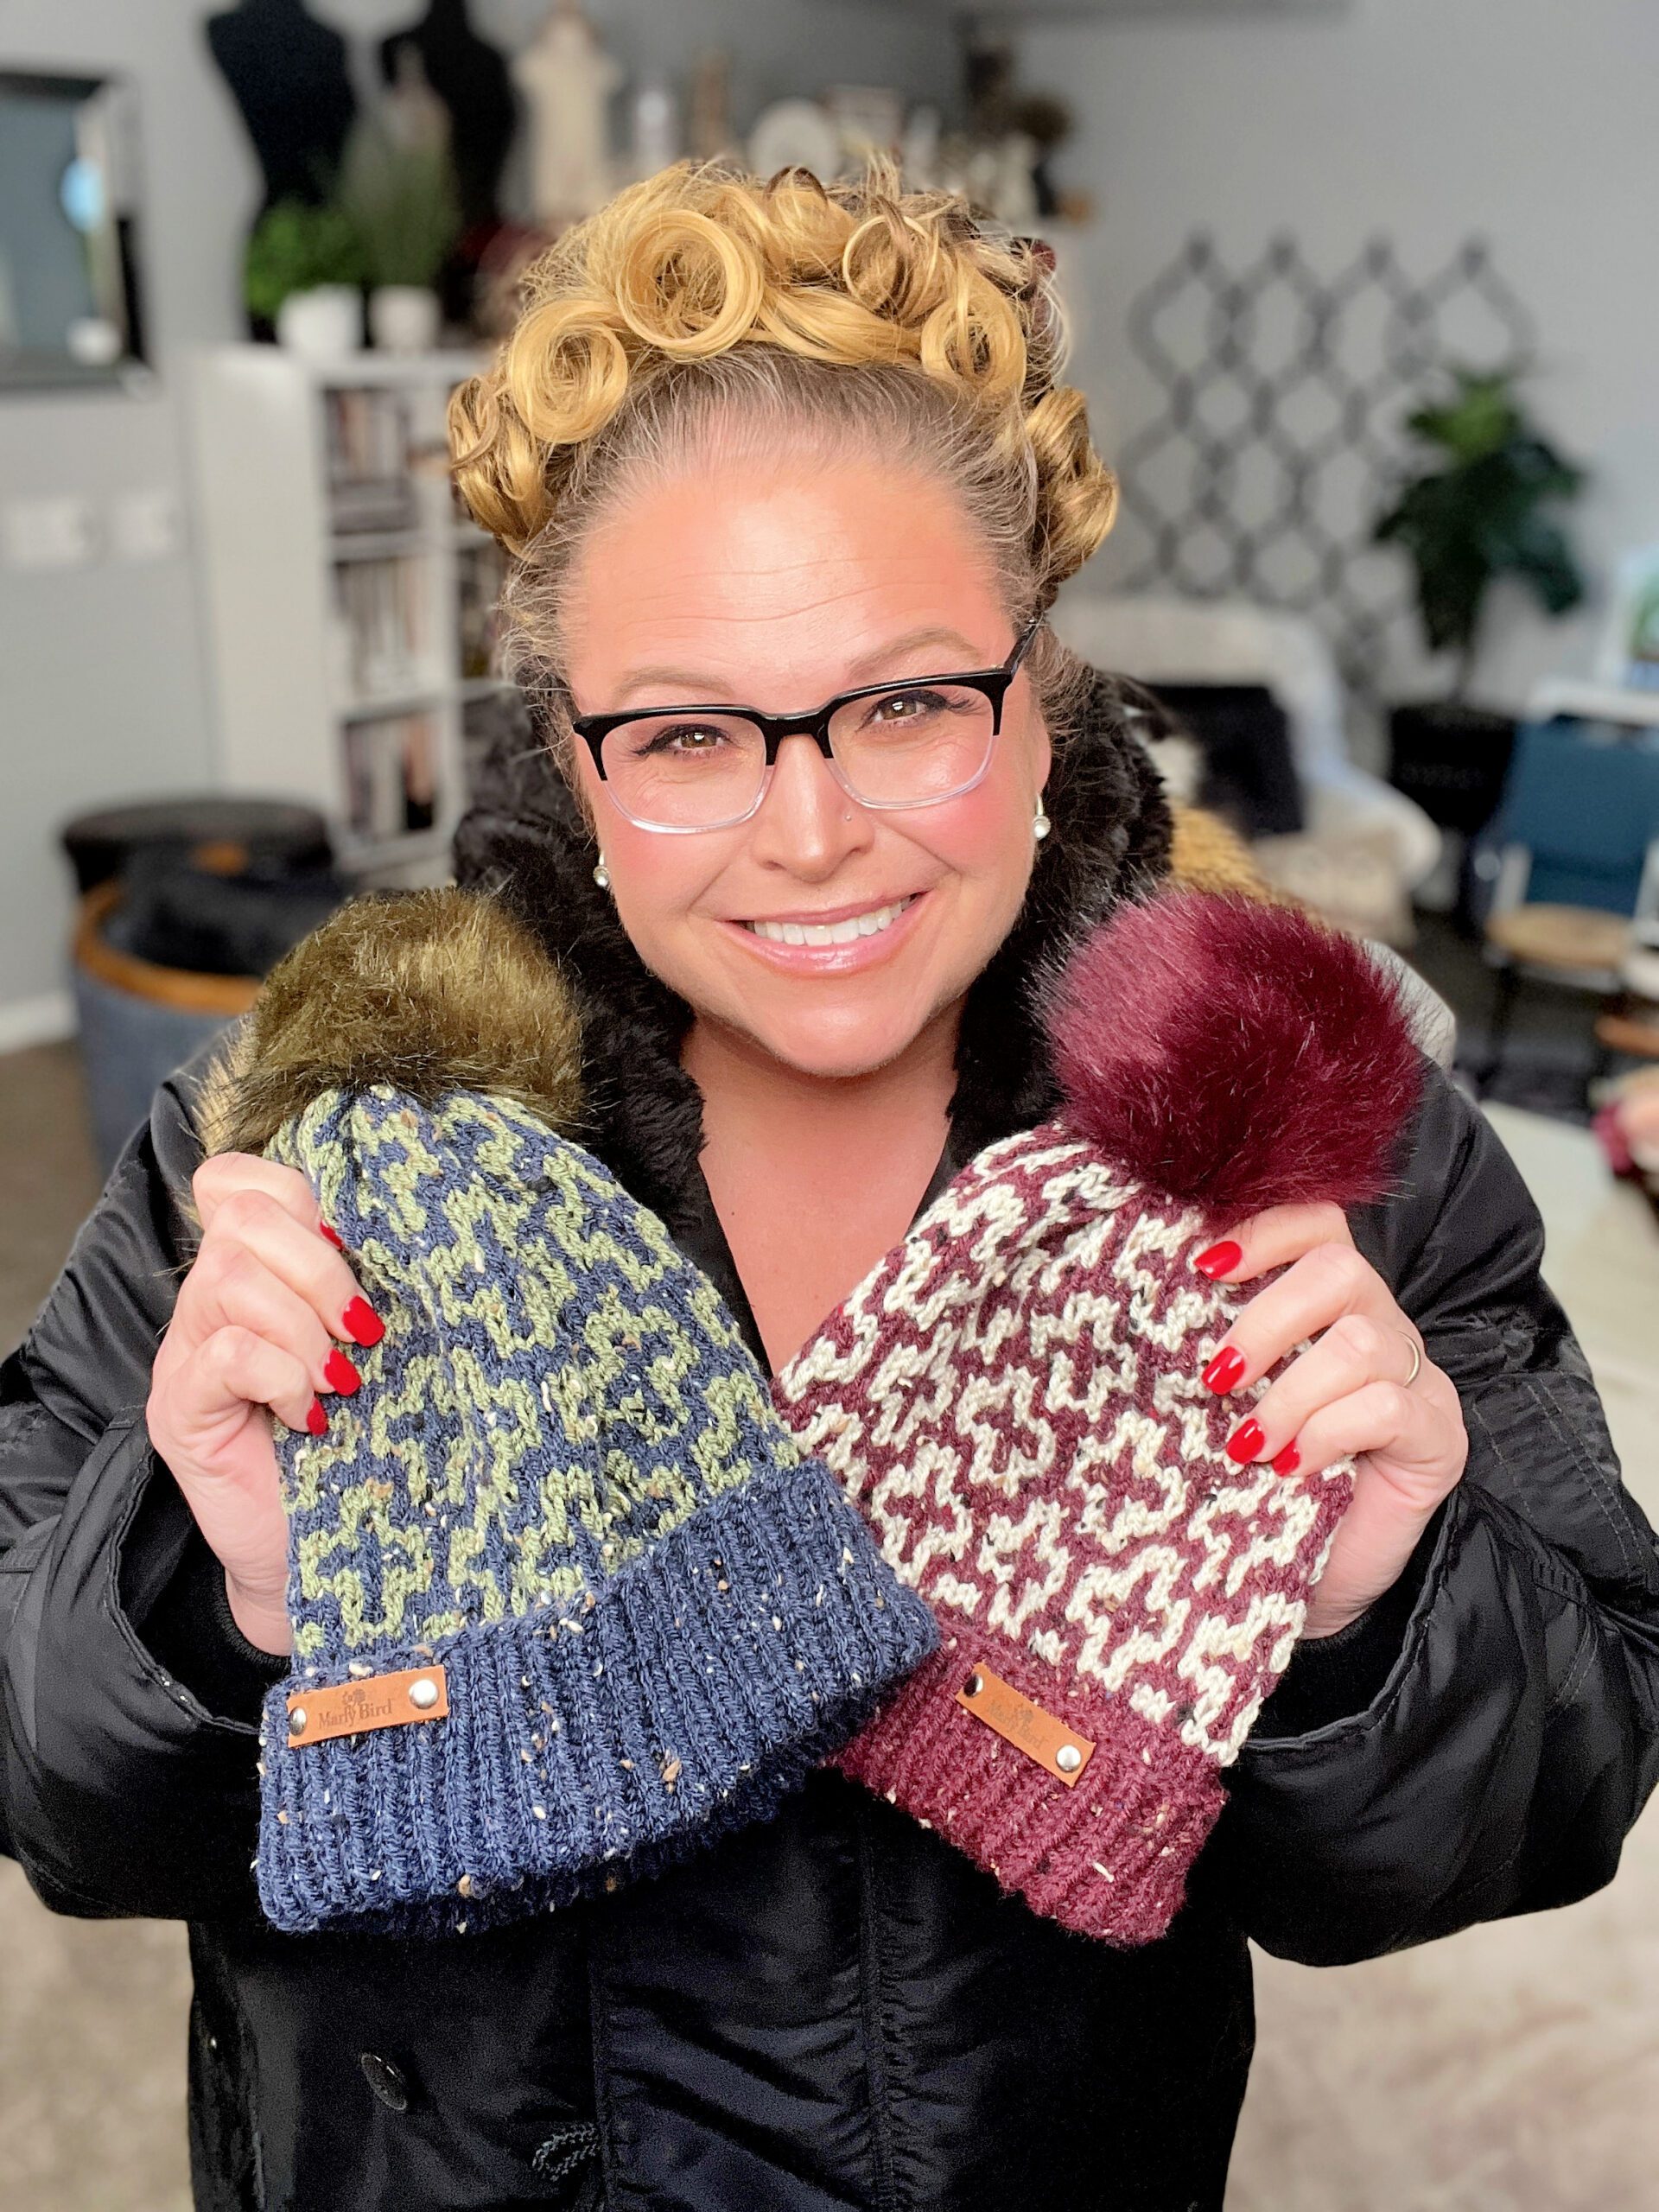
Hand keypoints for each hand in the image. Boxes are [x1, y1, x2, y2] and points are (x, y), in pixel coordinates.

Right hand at [145, 1153, 382, 1656]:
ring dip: (306, 1326)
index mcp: (257, 1270)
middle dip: (322, 1267)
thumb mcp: (378, 1345)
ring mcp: (186, 1354)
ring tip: (344, 1380)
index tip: (360, 1254)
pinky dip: (283, 1375)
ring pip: (230, 1278)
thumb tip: (419, 1223)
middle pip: (244, 1218)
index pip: (241, 1180)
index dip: (300, 1196)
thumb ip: (371, 1281)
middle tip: (365, 1332)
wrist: (338, 1554)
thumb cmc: (369, 1440)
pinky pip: (225, 1354)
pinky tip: (314, 1414)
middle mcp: (210, 1302)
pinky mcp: (180, 1411)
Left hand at [1191, 1204, 1467, 1638]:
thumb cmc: (1251, 1494)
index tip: (1202, 1266)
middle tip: (1215, 1378)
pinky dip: (1327, 1431)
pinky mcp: (1438, 1439)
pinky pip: (1388, 1407)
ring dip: (1289, 1391)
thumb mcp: (1222, 1411)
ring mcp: (1416, 1383)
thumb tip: (1144, 1301)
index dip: (1265, 1228)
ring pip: (1362, 1341)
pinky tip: (1289, 1469)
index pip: (1317, 1225)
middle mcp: (1378, 1331)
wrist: (1303, 1591)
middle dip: (1268, 1317)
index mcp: (1325, 1310)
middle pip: (1340, 1268)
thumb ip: (1210, 1354)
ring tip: (1245, 1444)